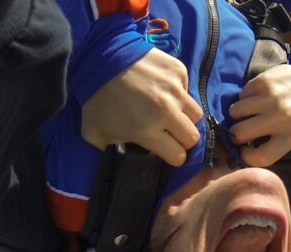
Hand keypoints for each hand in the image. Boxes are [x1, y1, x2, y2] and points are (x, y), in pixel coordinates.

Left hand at [81, 48, 203, 166]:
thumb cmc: (96, 98)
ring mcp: (175, 90)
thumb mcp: (94, 133)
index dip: (172, 155)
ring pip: (196, 114)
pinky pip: (187, 89)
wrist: (98, 57)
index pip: (178, 156)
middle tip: (170, 132)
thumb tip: (122, 156)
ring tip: (170, 112)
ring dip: (185, 116)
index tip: (165, 149)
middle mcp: (166, 112)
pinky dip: (178, 92)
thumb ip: (111, 150)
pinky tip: (162, 89)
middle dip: (182, 139)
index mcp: (148, 131)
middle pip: (193, 137)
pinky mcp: (178, 71)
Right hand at [229, 63, 290, 166]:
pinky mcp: (264, 81)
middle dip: (236, 135)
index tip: (245, 151)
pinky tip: (255, 99)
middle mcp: (281, 117)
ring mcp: (271, 98)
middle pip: (241, 132)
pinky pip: (241, 94)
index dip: (247, 156)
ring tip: (247, 115)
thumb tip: (262, 161)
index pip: (261, 156)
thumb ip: (289, 154)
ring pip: (236, 111)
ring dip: (238, 115)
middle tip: (241, 132)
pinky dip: (244, 98)